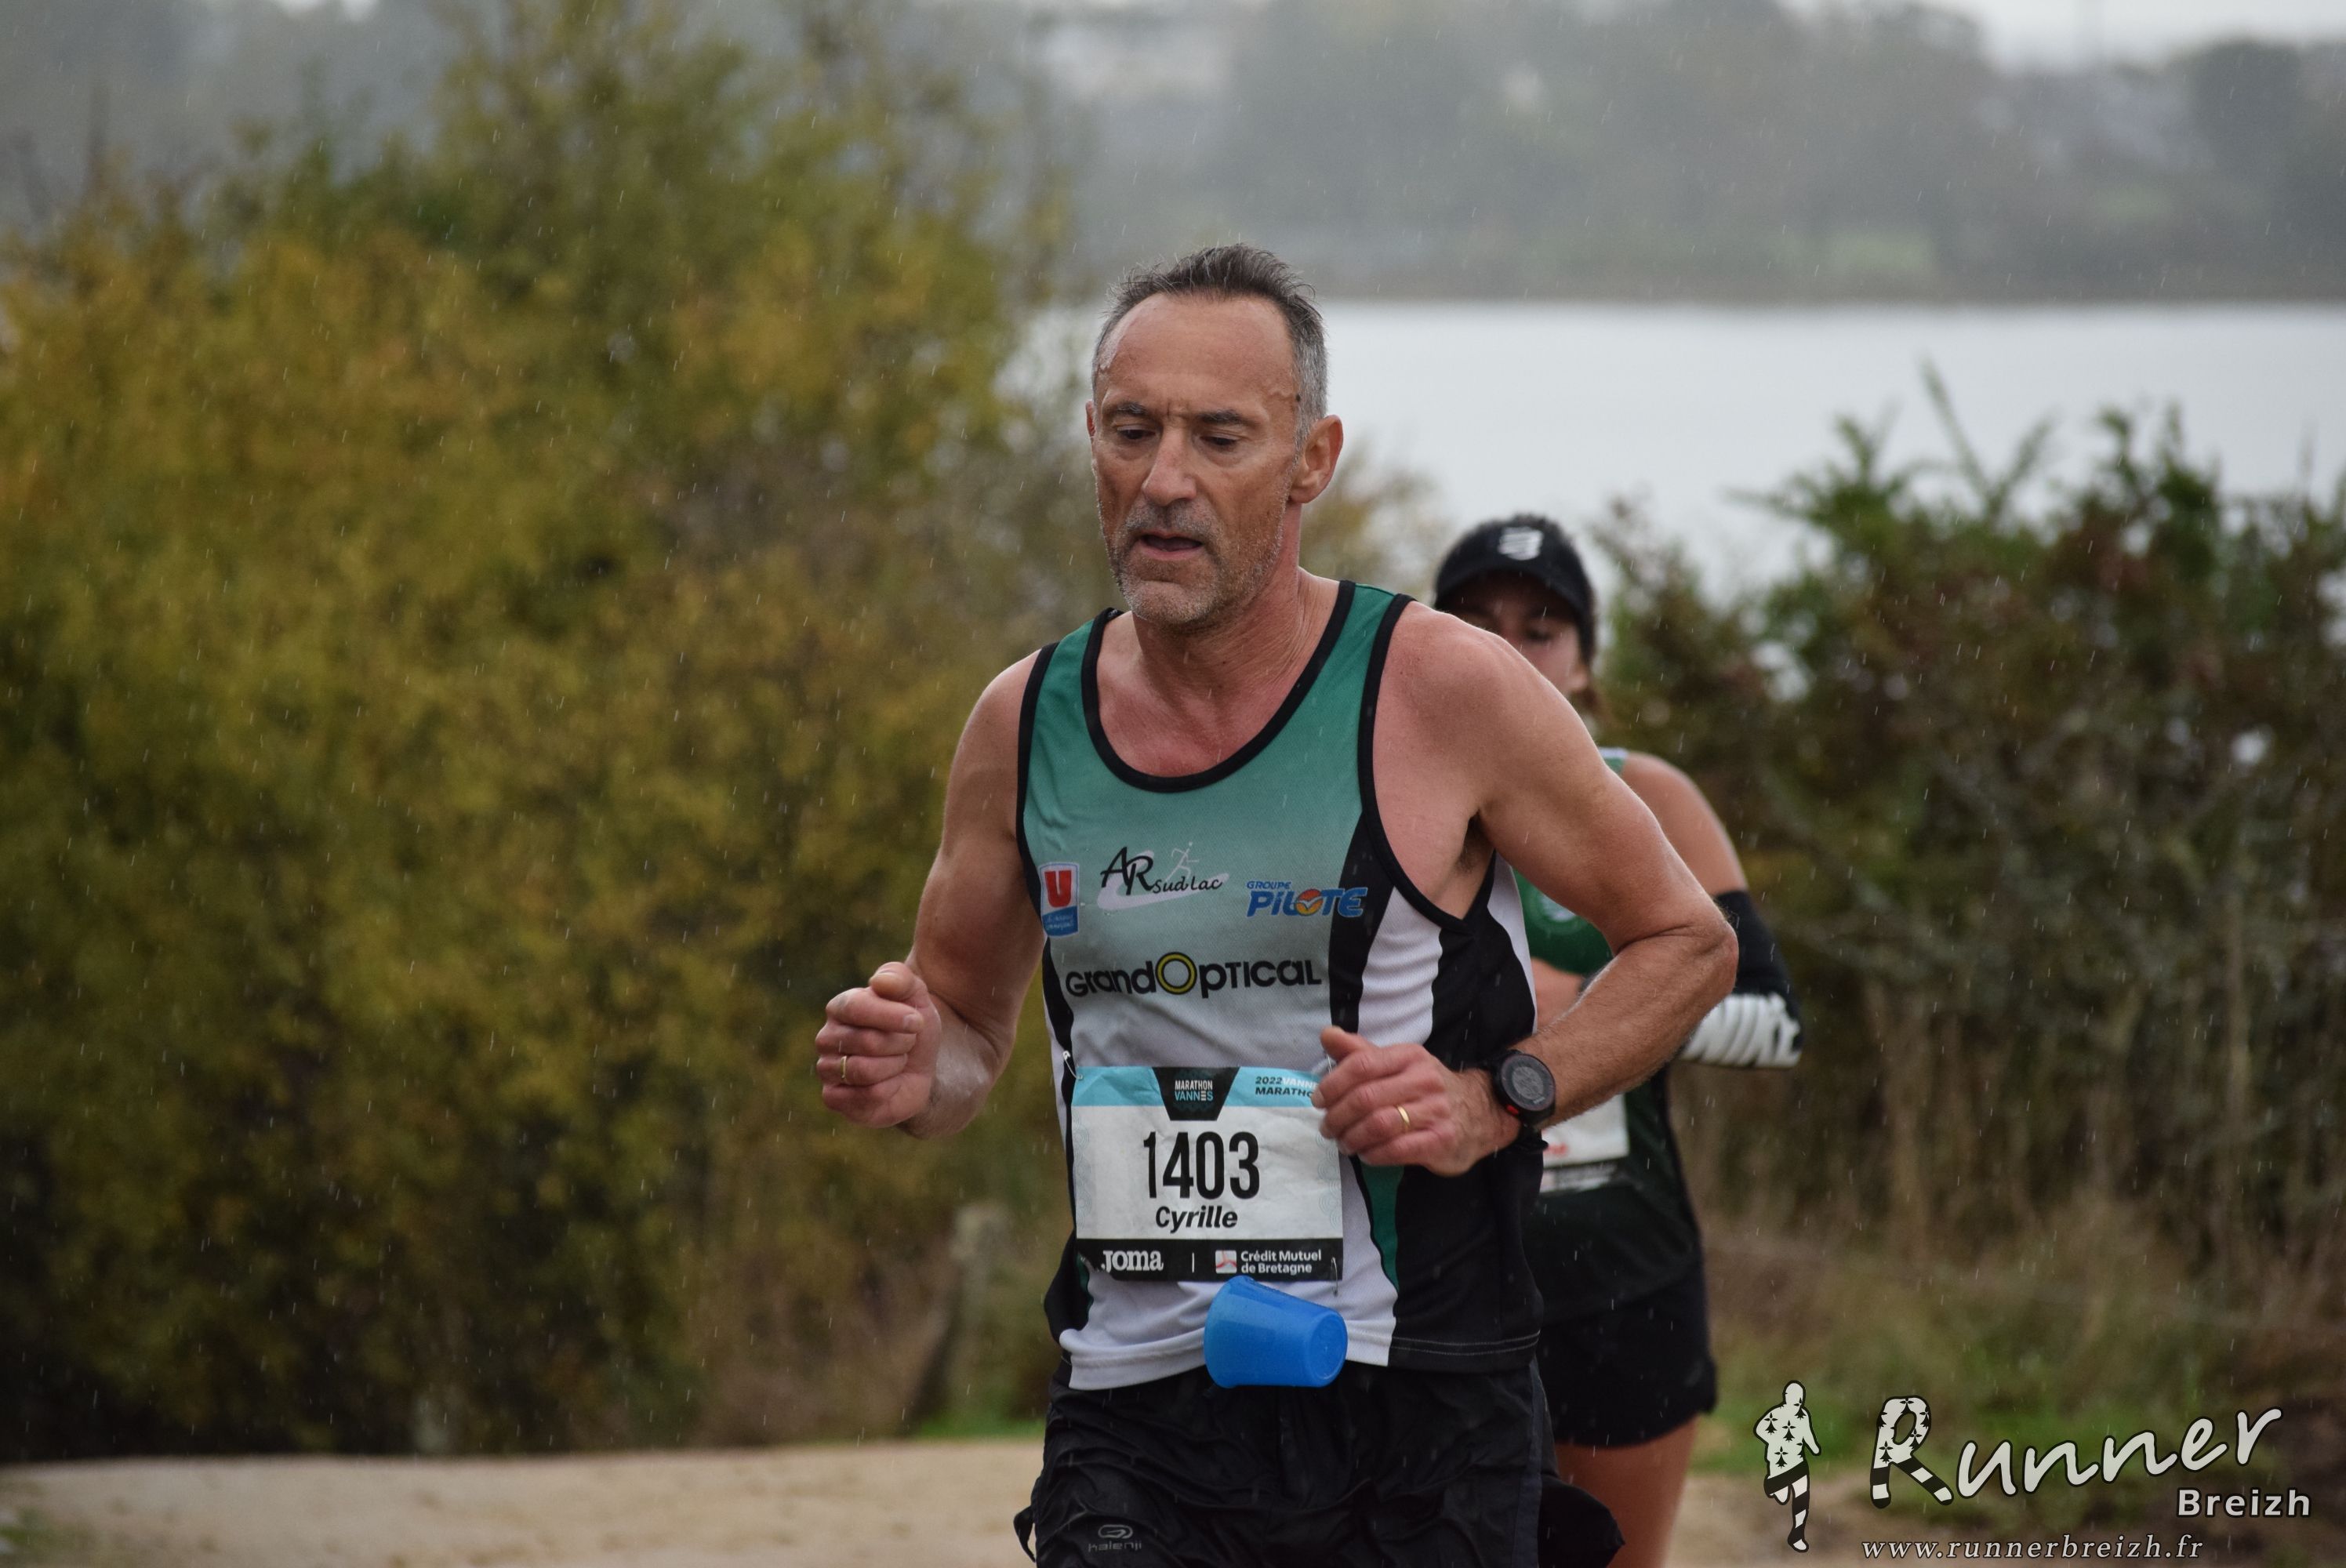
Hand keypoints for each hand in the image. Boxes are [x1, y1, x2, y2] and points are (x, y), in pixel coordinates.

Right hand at [815, 962, 942, 1127]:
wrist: (917, 1071)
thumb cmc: (912, 1030)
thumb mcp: (916, 998)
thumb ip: (900, 979)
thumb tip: (878, 981)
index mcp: (841, 1007)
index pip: (856, 1007)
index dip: (891, 1015)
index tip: (917, 1021)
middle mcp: (827, 1037)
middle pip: (867, 1041)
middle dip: (900, 1043)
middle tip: (907, 1044)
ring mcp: (827, 1069)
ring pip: (864, 1071)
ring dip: (894, 1066)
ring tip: (898, 1061)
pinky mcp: (834, 1098)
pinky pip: (866, 1096)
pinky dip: (889, 1090)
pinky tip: (890, 1084)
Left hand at [1310, 1025, 1516, 1175]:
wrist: (1481, 1112)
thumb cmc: (1427, 1088)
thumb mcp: (1398, 1063)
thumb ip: (1361, 1052)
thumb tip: (1327, 1034)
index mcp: (1408, 1056)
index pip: (1361, 1065)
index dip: (1333, 1084)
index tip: (1318, 1100)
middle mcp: (1423, 1080)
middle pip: (1365, 1097)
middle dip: (1338, 1116)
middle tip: (1327, 1128)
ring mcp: (1435, 1111)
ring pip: (1379, 1124)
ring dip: (1352, 1137)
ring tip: (1344, 1144)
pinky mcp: (1441, 1140)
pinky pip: (1397, 1149)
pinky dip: (1374, 1154)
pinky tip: (1367, 1154)